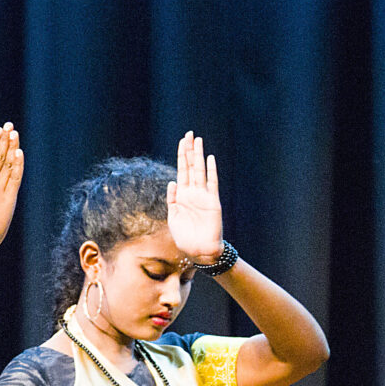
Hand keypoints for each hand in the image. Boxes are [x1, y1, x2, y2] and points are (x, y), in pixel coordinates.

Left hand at [165, 131, 223, 262]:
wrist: (199, 251)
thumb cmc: (185, 237)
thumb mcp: (173, 217)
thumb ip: (172, 199)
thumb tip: (172, 182)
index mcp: (182, 195)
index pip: (182, 170)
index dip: (181, 155)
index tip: (182, 141)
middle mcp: (193, 192)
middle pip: (190, 166)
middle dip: (189, 150)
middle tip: (190, 134)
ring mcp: (203, 196)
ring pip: (200, 171)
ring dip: (198, 156)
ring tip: (198, 140)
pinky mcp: (212, 202)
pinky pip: (212, 183)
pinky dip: (211, 171)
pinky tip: (210, 159)